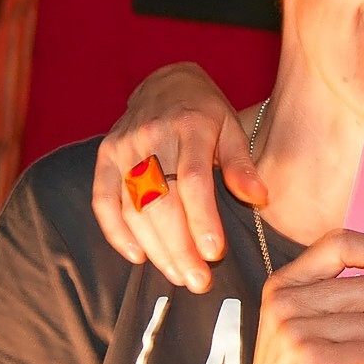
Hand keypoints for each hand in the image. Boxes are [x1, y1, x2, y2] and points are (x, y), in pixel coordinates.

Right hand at [91, 62, 265, 291]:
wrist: (165, 82)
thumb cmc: (206, 112)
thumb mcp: (233, 128)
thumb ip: (242, 165)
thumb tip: (259, 198)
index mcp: (189, 126)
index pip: (192, 180)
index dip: (202, 219)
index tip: (214, 253)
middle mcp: (150, 136)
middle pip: (160, 201)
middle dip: (179, 246)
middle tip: (198, 280)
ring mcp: (123, 147)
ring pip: (133, 207)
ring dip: (155, 248)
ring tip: (179, 275)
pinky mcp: (104, 157)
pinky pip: (103, 201)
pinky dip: (117, 233)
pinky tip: (139, 258)